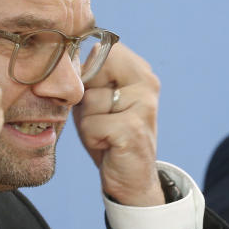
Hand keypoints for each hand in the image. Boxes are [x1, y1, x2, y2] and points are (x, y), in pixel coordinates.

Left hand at [72, 43, 163, 205]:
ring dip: (87, 121)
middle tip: (102, 117)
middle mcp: (147, 83)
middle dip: (86, 97)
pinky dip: (92, 138)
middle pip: (92, 71)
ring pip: (88, 100)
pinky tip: (108, 145)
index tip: (98, 96)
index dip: (88, 72)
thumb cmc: (108, 135)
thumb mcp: (95, 99)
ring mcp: (143, 105)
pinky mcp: (133, 128)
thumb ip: (88, 75)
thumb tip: (81, 52)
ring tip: (105, 133)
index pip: (103, 49)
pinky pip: (92, 125)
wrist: (131, 179)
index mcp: (140, 71)